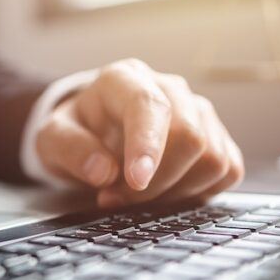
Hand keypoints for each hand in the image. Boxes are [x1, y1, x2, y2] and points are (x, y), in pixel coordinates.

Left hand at [35, 59, 243, 207]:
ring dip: (175, 191)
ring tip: (136, 197)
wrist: (92, 130)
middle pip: (190, 136)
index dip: (148, 146)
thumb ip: (71, 150)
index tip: (136, 182)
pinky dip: (199, 193)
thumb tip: (102, 171)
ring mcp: (198, 111)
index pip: (149, 107)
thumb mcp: (52, 139)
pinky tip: (166, 195)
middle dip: (157, 181)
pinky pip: (228, 170)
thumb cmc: (74, 131)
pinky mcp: (216, 137)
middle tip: (117, 199)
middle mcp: (169, 89)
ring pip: (212, 158)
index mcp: (125, 80)